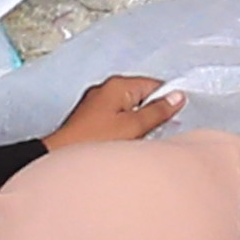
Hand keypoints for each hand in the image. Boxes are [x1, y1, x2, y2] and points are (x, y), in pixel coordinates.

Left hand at [45, 72, 182, 150]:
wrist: (62, 155)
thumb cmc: (94, 140)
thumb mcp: (135, 127)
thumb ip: (158, 111)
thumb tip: (177, 97)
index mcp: (117, 85)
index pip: (154, 84)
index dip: (167, 100)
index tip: (174, 116)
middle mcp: (105, 89)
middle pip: (142, 96)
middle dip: (152, 113)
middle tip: (153, 131)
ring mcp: (97, 103)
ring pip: (130, 109)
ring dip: (138, 123)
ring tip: (135, 138)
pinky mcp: (91, 118)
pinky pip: (117, 118)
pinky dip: (124, 128)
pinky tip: (122, 142)